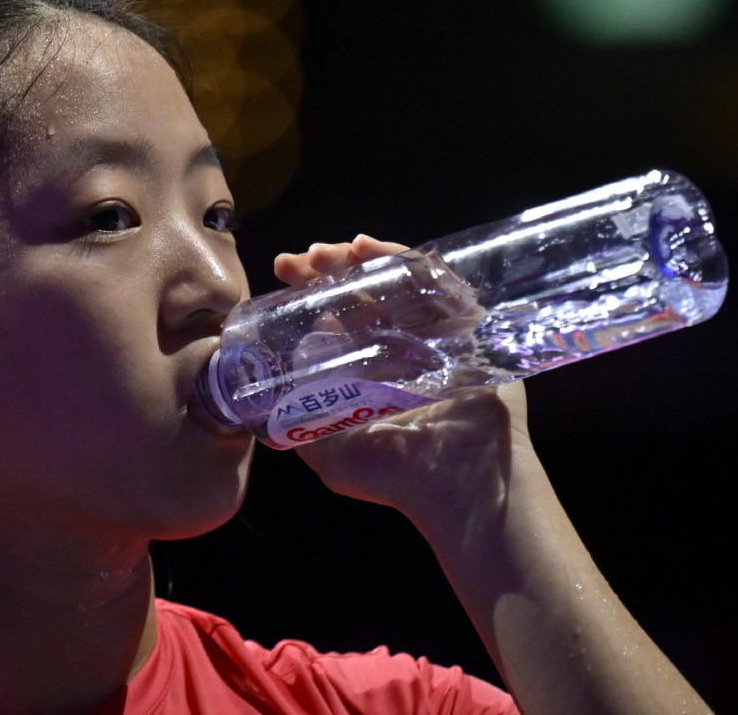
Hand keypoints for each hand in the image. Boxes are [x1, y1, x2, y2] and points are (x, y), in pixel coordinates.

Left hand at [274, 235, 526, 541]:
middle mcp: (402, 346)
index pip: (337, 312)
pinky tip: (376, 252)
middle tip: (306, 258)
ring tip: (340, 249)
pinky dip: (408, 262)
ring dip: (367, 256)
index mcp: (368, 366)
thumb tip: (267, 390)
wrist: (458, 487)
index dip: (309, 287)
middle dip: (332, 266)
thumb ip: (299, 420)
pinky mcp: (469, 329)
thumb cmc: (396, 479)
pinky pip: (439, 284)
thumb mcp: (328, 451)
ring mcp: (436, 335)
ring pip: (399, 279)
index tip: (285, 269)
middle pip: (365, 288)